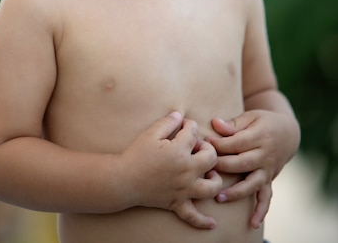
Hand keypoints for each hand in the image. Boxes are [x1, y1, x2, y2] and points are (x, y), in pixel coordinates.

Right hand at [122, 112, 222, 228]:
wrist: (123, 180)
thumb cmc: (136, 155)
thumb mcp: (151, 133)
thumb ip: (168, 122)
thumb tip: (180, 115)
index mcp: (179, 151)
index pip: (194, 132)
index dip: (190, 125)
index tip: (184, 125)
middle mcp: (186, 171)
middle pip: (211, 158)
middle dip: (207, 148)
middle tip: (196, 146)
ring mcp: (183, 189)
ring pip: (211, 187)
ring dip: (214, 179)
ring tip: (208, 174)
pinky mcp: (176, 204)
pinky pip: (193, 216)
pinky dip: (203, 221)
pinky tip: (212, 223)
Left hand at [207, 111, 294, 227]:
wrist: (287, 132)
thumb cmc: (262, 122)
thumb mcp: (250, 117)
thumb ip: (233, 123)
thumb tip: (215, 124)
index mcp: (260, 136)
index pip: (237, 143)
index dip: (220, 144)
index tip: (205, 144)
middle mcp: (265, 155)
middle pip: (242, 163)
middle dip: (223, 166)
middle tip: (206, 167)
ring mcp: (268, 169)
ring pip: (252, 182)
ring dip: (236, 191)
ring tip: (219, 196)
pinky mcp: (269, 179)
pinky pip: (266, 196)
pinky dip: (261, 210)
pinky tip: (253, 223)